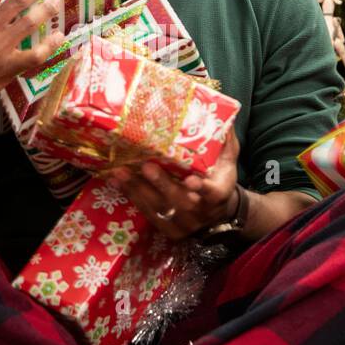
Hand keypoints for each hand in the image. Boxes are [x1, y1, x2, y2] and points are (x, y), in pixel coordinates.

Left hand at [103, 125, 240, 239]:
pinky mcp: (167, 230)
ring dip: (137, 189)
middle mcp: (200, 212)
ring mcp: (182, 224)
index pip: (212, 193)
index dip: (202, 188)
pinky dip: (131, 196)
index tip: (191, 181)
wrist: (216, 215)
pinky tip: (116, 182)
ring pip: (159, 208)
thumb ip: (225, 143)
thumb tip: (221, 115)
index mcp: (218, 195)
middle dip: (161, 184)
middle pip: (180, 201)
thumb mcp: (227, 163)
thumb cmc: (219, 180)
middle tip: (146, 166)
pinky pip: (147, 213)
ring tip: (120, 172)